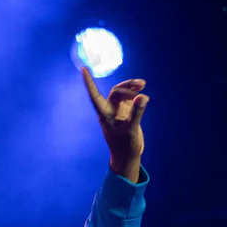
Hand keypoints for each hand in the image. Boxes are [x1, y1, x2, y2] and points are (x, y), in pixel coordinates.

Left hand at [82, 67, 148, 182]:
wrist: (128, 156)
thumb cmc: (126, 147)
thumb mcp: (131, 130)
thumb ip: (136, 113)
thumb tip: (141, 96)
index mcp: (105, 115)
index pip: (95, 96)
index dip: (89, 83)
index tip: (83, 69)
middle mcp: (110, 111)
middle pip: (115, 91)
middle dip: (127, 87)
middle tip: (141, 87)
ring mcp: (118, 110)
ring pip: (122, 92)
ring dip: (131, 87)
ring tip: (143, 84)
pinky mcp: (126, 111)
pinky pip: (129, 97)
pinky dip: (136, 93)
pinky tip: (143, 94)